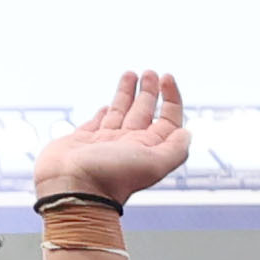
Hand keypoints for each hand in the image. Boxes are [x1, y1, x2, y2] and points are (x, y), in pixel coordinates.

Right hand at [32, 70, 190, 206]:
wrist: (71, 187)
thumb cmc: (111, 177)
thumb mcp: (154, 163)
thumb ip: (175, 149)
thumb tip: (188, 133)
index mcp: (148, 148)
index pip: (167, 119)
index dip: (171, 98)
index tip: (166, 77)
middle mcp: (129, 144)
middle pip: (145, 112)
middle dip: (149, 91)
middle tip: (150, 72)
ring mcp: (105, 142)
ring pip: (121, 112)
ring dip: (127, 94)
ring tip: (131, 73)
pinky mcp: (82, 140)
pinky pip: (97, 122)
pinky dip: (104, 112)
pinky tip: (107, 105)